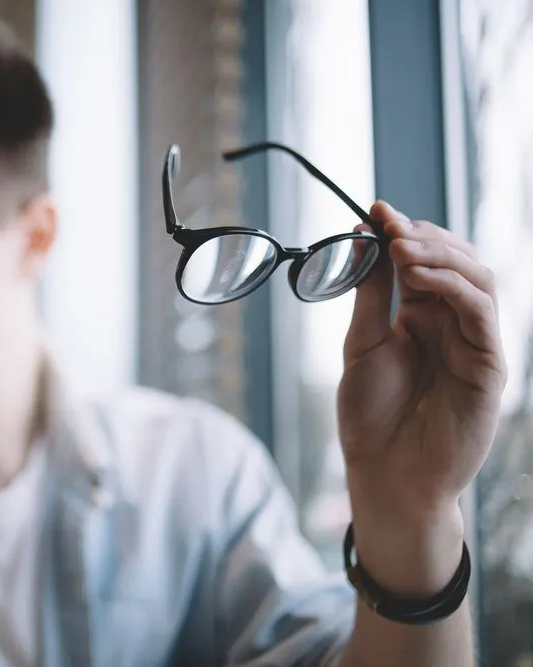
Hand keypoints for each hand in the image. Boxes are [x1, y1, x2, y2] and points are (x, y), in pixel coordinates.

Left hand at [338, 202, 505, 573]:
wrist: (386, 474)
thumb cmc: (372, 417)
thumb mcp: (362, 344)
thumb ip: (371, 296)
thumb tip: (365, 240)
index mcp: (422, 319)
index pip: (423, 263)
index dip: (403, 233)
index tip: (374, 209)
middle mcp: (452, 325)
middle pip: (456, 261)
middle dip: (422, 237)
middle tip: (388, 224)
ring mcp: (474, 343)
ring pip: (477, 278)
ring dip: (439, 255)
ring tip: (400, 247)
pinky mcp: (489, 365)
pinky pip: (481, 312)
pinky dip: (452, 286)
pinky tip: (419, 277)